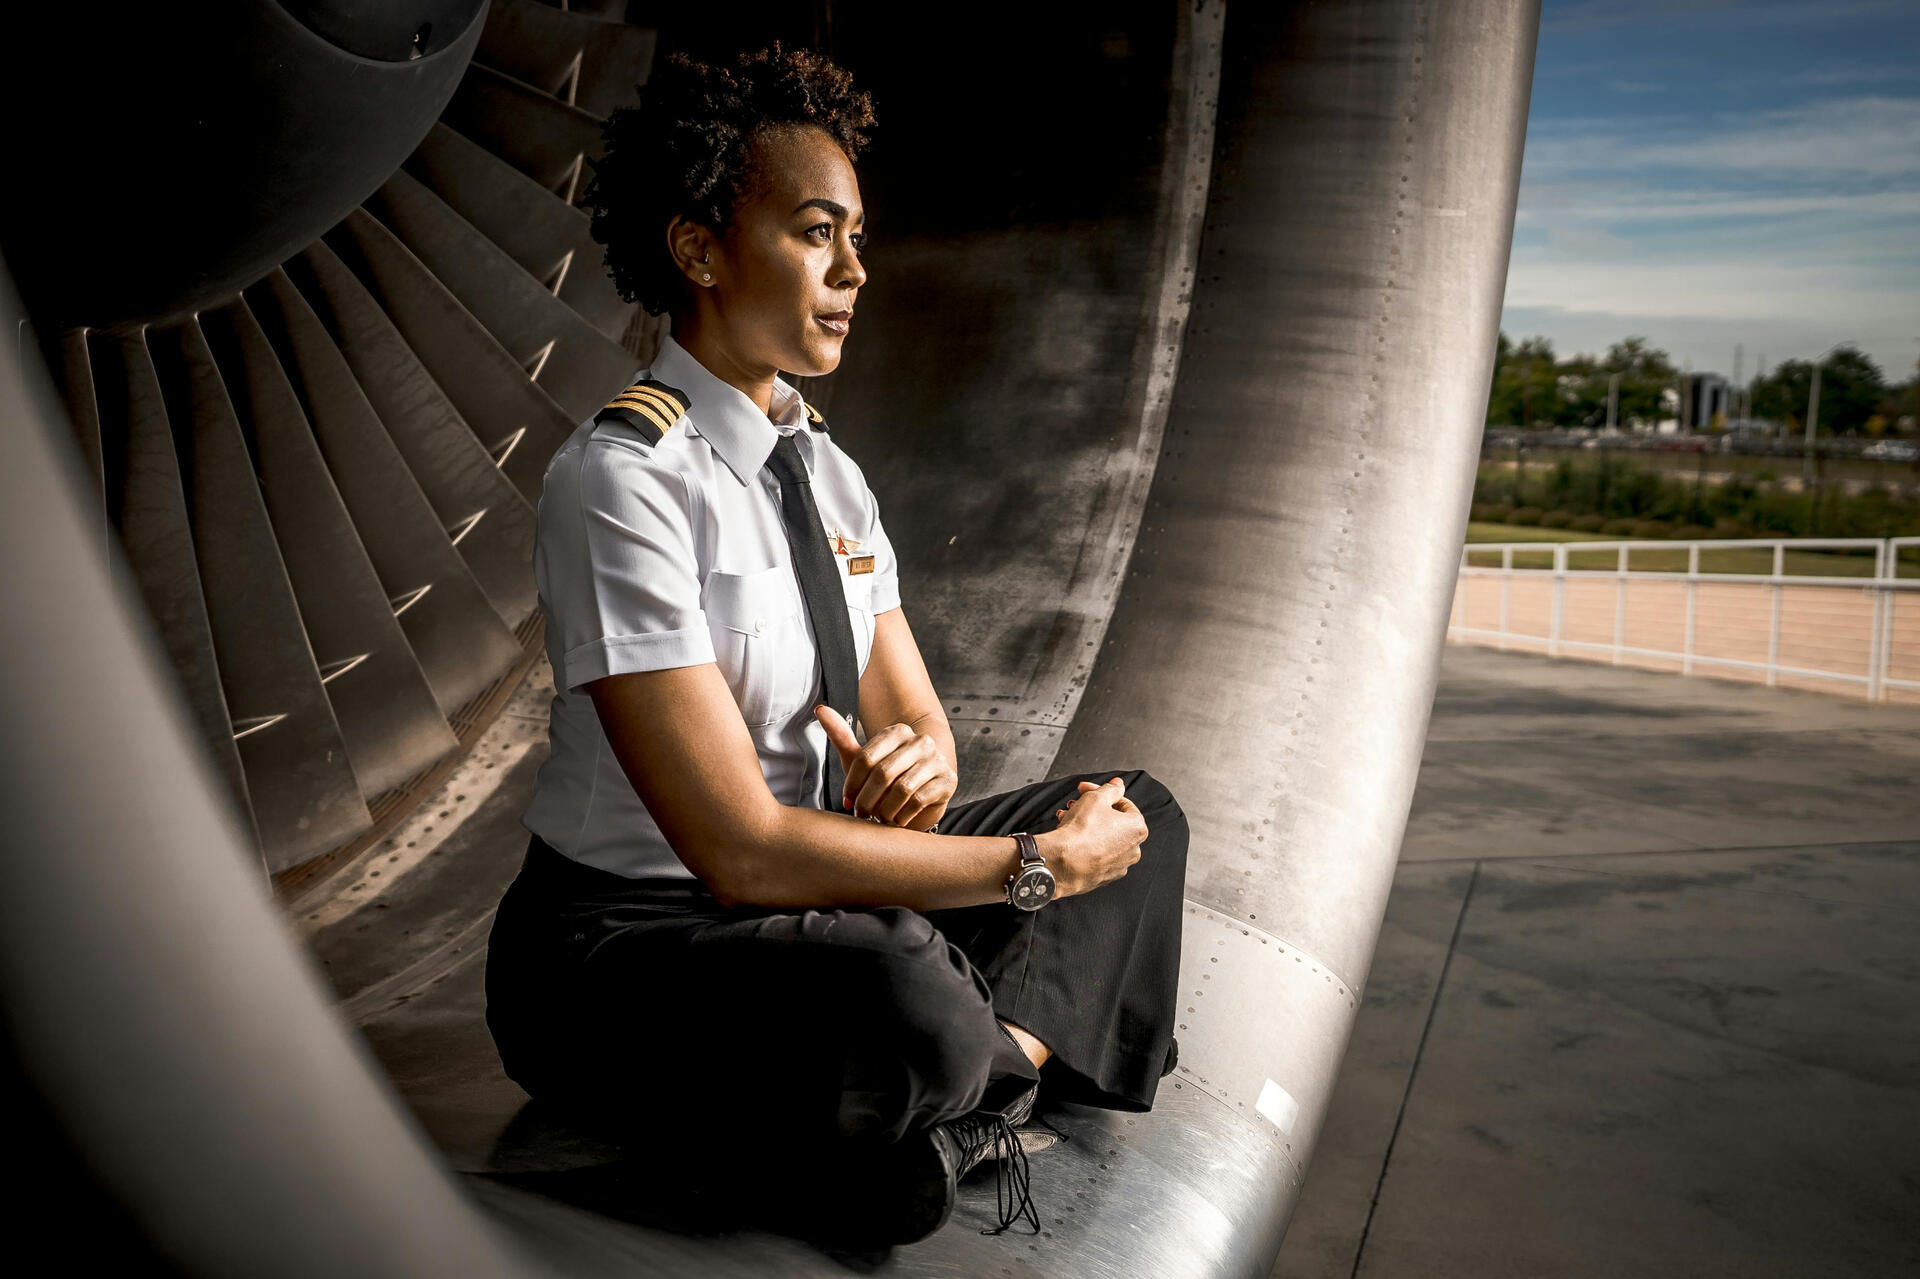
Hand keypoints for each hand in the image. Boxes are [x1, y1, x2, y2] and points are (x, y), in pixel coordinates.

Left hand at [816, 706, 956, 831]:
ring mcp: (937, 760)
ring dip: (885, 810)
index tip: (848, 800)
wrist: (921, 797)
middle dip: (867, 799)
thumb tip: (820, 709)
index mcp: (898, 731)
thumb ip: (842, 735)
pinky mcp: (948, 780)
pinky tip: (897, 820)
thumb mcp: (862, 760)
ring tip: (880, 818)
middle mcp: (920, 741)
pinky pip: (919, 800)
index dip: (852, 783)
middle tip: (861, 813)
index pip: (866, 758)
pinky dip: (903, 815)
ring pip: (902, 789)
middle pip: (883, 773)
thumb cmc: (886, 780)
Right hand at [1040, 776, 1146, 897]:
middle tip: (1076, 803)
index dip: (1102, 793)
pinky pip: (1095, 855)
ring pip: (1102, 838)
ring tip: (1066, 818)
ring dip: (1086, 826)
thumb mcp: (1096, 798)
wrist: (1063, 863)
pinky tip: (1069, 837)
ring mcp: (1118, 866)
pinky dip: (1085, 845)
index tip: (1088, 790)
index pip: (1123, 803)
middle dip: (1092, 810)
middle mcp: (1133, 849)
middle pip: (1112, 821)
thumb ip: (1110, 789)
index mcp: (1137, 829)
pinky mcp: (1103, 877)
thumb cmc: (1081, 831)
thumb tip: (1117, 786)